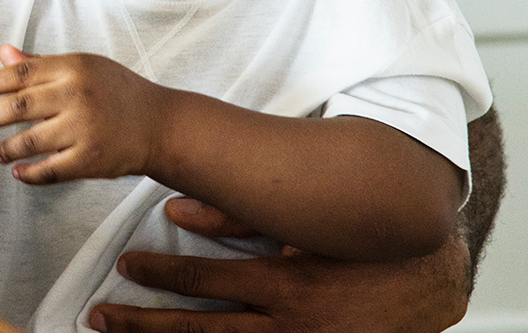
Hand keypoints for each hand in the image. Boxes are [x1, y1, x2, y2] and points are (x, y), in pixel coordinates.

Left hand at [0, 45, 165, 184]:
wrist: (160, 124)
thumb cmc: (116, 91)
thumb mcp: (83, 67)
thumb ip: (41, 63)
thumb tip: (4, 52)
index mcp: (73, 68)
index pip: (22, 73)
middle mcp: (76, 96)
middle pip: (20, 106)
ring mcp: (84, 129)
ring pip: (30, 141)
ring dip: (7, 148)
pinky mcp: (91, 159)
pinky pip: (50, 170)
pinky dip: (30, 174)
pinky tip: (18, 173)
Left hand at [86, 199, 469, 332]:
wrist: (428, 286)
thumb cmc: (361, 245)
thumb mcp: (303, 225)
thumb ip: (238, 216)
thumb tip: (177, 207)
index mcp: (284, 286)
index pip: (205, 281)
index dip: (161, 272)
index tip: (125, 263)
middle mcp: (284, 326)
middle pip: (197, 329)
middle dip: (142, 324)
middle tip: (99, 315)